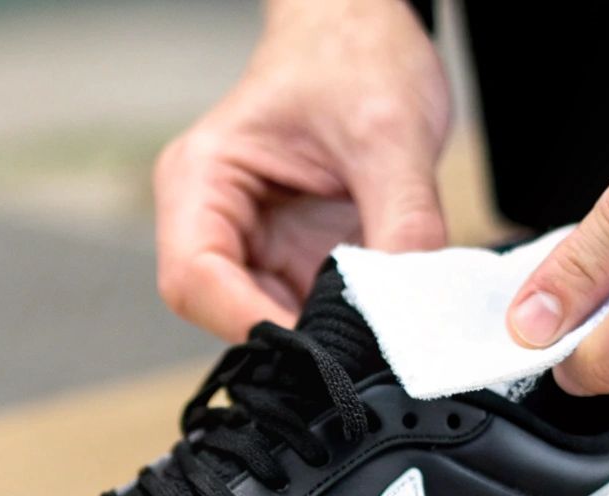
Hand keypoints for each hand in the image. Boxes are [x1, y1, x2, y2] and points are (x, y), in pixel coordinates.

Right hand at [154, 0, 449, 341]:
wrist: (365, 31)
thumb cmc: (354, 55)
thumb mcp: (390, 134)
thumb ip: (403, 223)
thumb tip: (415, 308)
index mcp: (201, 178)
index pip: (194, 278)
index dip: (249, 323)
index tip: (316, 351)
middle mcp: (212, 217)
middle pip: (224, 312)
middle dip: (291, 337)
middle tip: (361, 351)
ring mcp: (252, 243)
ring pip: (269, 321)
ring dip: (322, 335)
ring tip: (378, 330)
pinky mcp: (290, 256)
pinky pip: (307, 309)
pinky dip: (343, 322)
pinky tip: (380, 316)